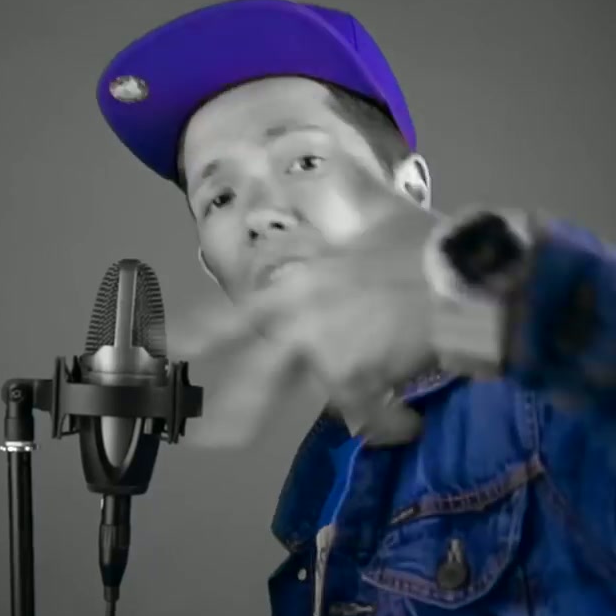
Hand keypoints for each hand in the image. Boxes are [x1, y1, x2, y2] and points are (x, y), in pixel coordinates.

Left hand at [170, 187, 530, 448]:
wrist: (458, 277)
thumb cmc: (419, 241)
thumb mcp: (375, 207)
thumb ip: (344, 196)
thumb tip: (325, 166)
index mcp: (298, 286)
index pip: (232, 314)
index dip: (192, 334)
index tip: (158, 349)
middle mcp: (304, 326)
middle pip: (256, 377)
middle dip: (226, 412)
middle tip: (200, 438)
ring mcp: (331, 359)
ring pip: (318, 404)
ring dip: (334, 421)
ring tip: (341, 449)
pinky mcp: (366, 383)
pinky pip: (372, 414)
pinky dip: (389, 424)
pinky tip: (403, 429)